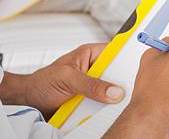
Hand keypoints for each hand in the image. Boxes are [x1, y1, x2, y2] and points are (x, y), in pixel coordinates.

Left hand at [2, 43, 124, 118]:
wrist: (29, 102)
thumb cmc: (42, 82)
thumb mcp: (68, 78)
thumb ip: (90, 84)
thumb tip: (114, 91)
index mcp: (91, 55)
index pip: (115, 53)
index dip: (128, 57)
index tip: (139, 63)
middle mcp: (95, 70)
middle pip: (116, 75)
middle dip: (121, 84)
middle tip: (128, 91)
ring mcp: (93, 88)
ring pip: (111, 93)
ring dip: (112, 100)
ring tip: (116, 105)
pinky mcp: (90, 104)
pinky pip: (102, 108)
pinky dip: (103, 113)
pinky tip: (105, 115)